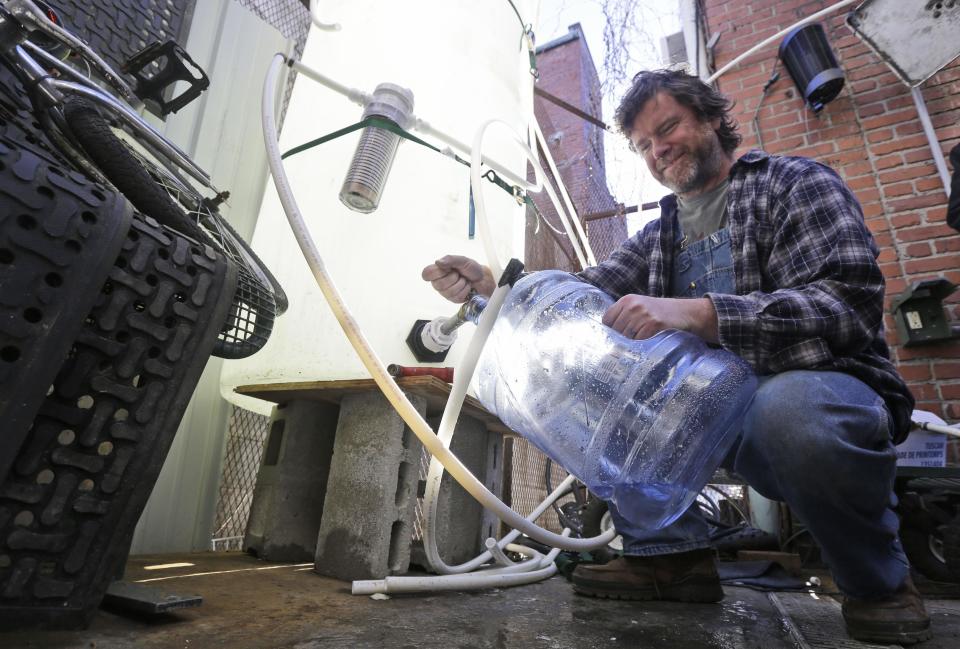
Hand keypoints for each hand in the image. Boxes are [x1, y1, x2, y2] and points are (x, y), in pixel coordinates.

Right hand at [421, 255, 495, 302]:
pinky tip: (467, 287)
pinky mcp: (453, 299)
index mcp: (437, 271)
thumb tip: (438, 262)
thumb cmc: (471, 269)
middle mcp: (438, 283)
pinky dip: (465, 290)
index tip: (446, 269)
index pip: (426, 274)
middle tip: (459, 274)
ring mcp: (445, 292)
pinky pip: (456, 297)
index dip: (436, 272)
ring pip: (448, 291)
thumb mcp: (462, 260)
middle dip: (453, 277)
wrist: (483, 278)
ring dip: (461, 284)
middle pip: (439, 284)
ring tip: (464, 280)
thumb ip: (450, 259)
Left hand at [602, 294, 718, 342]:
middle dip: (620, 340)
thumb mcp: (640, 307)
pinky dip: (641, 346)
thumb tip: (606, 336)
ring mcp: (643, 314)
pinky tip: (647, 345)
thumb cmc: (660, 313)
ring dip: (631, 345)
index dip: (610, 331)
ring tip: (639, 346)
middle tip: (628, 346)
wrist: (685, 312)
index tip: (616, 338)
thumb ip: (624, 316)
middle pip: (615, 330)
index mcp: (627, 300)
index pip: (606, 320)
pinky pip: (639, 341)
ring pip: (626, 337)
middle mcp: (633, 305)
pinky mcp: (653, 324)